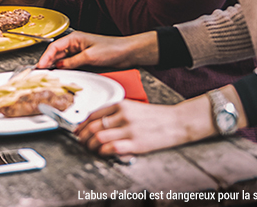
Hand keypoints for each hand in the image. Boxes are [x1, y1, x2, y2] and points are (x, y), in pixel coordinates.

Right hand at [36, 31, 158, 69]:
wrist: (128, 52)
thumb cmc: (113, 48)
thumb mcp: (90, 56)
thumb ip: (73, 61)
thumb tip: (59, 66)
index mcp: (74, 38)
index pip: (54, 47)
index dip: (45, 57)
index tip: (40, 66)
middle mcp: (75, 44)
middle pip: (56, 53)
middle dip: (47, 62)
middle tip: (40, 73)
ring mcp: (79, 51)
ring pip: (61, 59)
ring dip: (55, 66)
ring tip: (48, 75)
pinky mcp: (83, 58)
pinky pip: (69, 63)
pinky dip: (64, 68)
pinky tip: (61, 74)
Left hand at [76, 99, 213, 156]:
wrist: (178, 122)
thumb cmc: (156, 116)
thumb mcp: (133, 108)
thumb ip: (115, 113)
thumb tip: (95, 123)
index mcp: (121, 105)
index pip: (92, 114)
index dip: (81, 125)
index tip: (78, 130)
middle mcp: (124, 115)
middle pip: (92, 126)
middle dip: (83, 137)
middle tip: (82, 142)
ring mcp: (130, 129)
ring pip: (99, 137)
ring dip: (91, 145)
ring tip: (92, 148)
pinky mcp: (137, 143)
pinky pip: (112, 148)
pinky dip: (103, 151)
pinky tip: (104, 152)